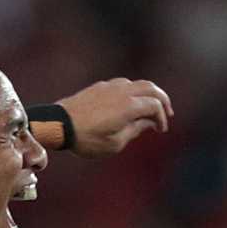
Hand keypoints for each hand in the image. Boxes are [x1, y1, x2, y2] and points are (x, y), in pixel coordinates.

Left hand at [55, 78, 172, 156]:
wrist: (59, 125)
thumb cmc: (87, 139)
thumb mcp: (115, 143)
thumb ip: (135, 130)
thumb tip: (148, 122)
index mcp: (130, 106)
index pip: (155, 106)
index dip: (162, 118)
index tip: (160, 130)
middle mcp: (123, 91)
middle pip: (151, 88)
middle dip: (162, 99)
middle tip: (167, 112)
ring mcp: (110, 86)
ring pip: (137, 84)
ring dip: (147, 94)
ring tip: (148, 108)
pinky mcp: (100, 87)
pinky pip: (123, 84)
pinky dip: (132, 92)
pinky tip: (129, 103)